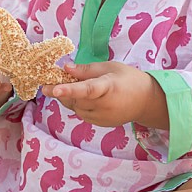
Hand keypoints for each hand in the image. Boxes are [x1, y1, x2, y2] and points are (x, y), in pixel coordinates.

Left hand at [42, 61, 167, 127]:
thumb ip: (86, 69)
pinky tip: (83, 96)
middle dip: (60, 91)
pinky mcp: (99, 124)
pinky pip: (80, 113)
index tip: (54, 89)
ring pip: (75, 107)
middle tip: (46, 83)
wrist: (146, 101)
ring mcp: (101, 117)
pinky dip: (76, 104)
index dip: (70, 89)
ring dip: (69, 97)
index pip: (87, 89)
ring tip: (71, 86)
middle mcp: (104, 105)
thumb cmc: (128, 79)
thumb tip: (66, 68)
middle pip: (75, 99)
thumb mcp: (109, 67)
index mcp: (108, 87)